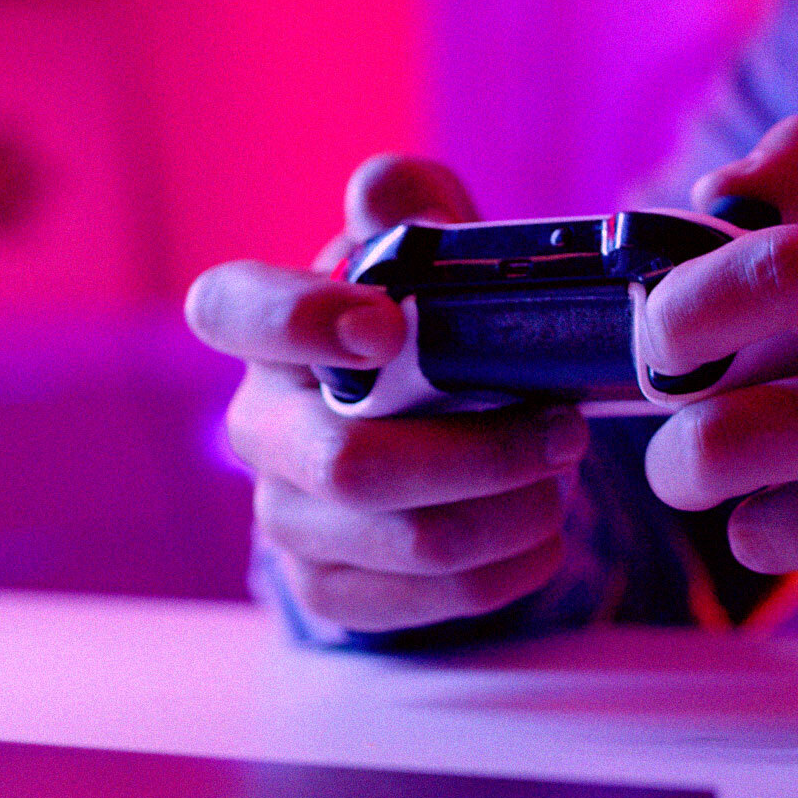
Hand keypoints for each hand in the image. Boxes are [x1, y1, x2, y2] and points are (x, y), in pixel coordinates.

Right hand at [185, 157, 588, 633]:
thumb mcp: (431, 253)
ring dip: (508, 512)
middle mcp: (261, 427)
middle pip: (350, 463)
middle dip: (478, 452)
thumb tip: (383, 195)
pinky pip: (424, 602)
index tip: (388, 326)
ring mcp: (288, 518)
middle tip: (564, 428)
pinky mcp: (331, 589)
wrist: (439, 429)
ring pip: (404, 540)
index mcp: (269, 330)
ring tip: (562, 476)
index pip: (233, 311)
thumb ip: (412, 207)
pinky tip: (542, 535)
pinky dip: (505, 570)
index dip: (300, 321)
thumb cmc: (431, 328)